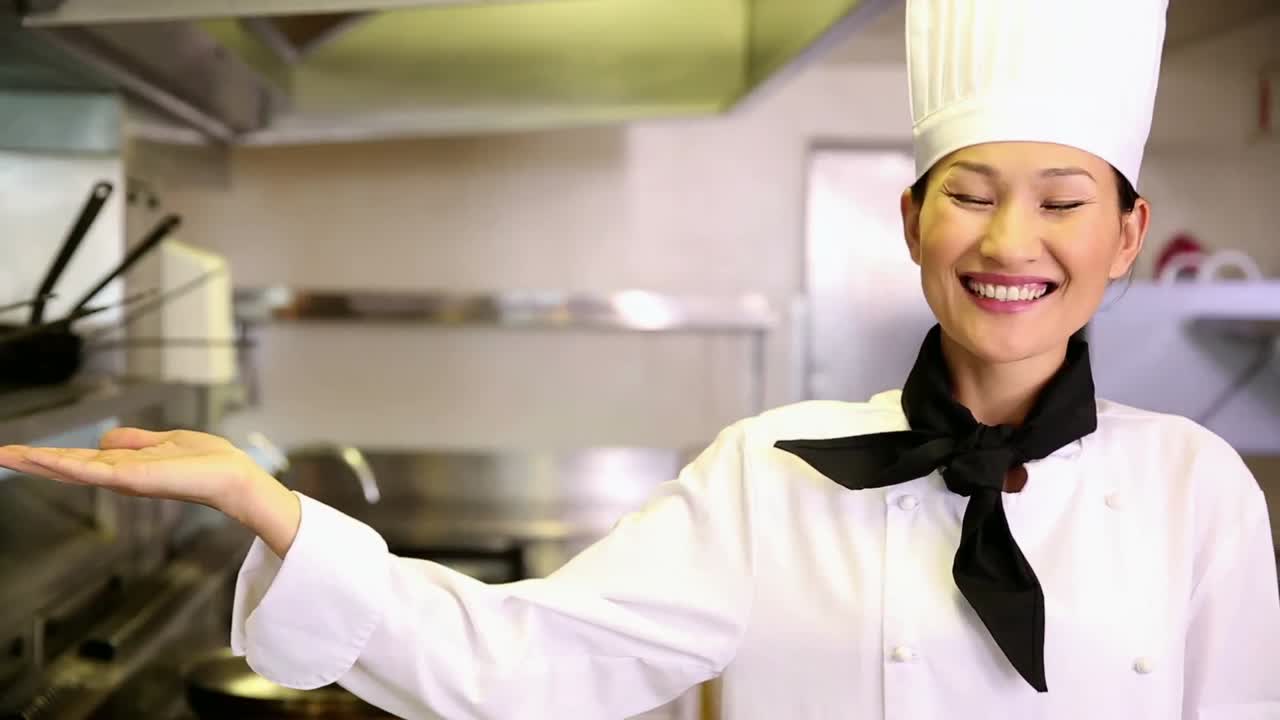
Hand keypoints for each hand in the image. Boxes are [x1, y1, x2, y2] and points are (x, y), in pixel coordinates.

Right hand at [0, 428, 301, 554]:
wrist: (235, 478)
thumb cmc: (208, 462)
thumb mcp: (163, 442)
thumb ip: (133, 441)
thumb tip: (103, 439)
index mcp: (125, 467)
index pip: (78, 461)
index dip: (48, 457)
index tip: (17, 452)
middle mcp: (119, 476)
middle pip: (66, 467)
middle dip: (31, 461)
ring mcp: (123, 478)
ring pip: (71, 468)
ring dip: (37, 461)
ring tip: (4, 456)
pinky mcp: (132, 478)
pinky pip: (91, 469)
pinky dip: (64, 463)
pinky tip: (40, 458)